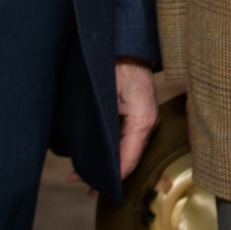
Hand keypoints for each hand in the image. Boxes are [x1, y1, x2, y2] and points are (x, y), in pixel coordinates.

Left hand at [69, 56, 159, 193]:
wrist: (123, 42)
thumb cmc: (115, 61)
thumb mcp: (105, 91)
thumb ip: (104, 124)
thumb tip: (95, 153)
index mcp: (143, 120)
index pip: (129, 159)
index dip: (112, 177)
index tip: (92, 187)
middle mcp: (146, 123)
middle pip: (129, 159)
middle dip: (107, 175)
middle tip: (84, 187)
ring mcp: (142, 120)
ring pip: (126, 151)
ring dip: (107, 164)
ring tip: (84, 177)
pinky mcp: (135, 115)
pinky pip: (125, 140)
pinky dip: (111, 152)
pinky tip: (96, 157)